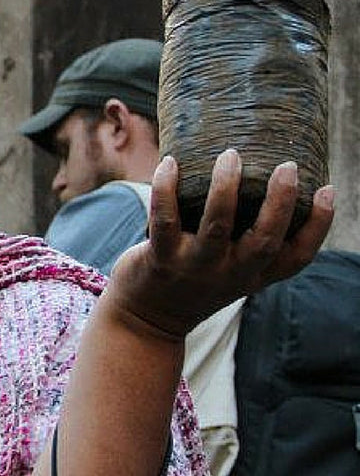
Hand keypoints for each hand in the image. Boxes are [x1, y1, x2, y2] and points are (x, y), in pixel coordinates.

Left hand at [108, 149, 333, 337]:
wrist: (148, 319)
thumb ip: (250, 240)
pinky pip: (164, 220)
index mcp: (254, 274)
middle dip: (279, 203)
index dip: (318, 226)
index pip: (297, 257)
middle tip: (288, 166)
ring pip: (216, 226)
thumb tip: (262, 177)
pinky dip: (166, 189)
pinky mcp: (161, 260)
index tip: (327, 191)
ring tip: (231, 155)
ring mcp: (195, 267)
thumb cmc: (195, 280)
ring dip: (225, 188)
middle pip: (264, 241)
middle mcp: (230, 273)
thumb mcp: (232, 270)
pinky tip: (170, 162)